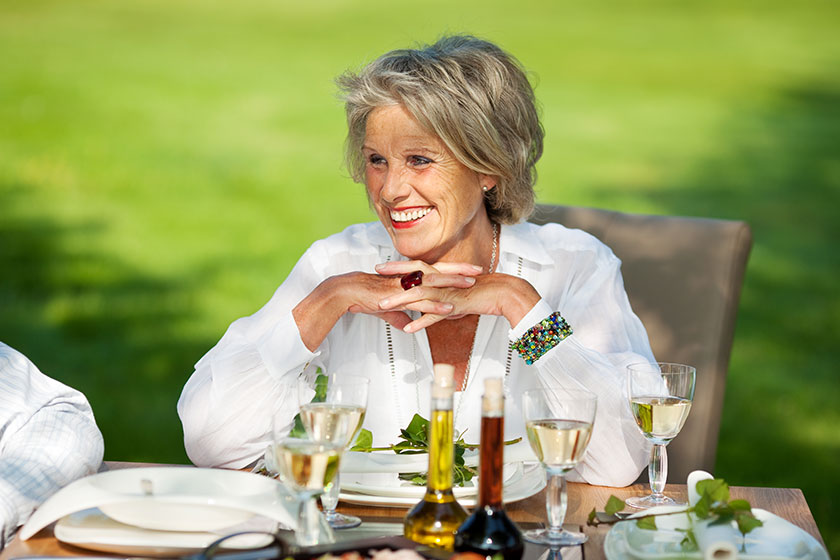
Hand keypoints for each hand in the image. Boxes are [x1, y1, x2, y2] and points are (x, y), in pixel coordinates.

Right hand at [293, 269, 468, 350]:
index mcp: (408, 275)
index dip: (453, 268)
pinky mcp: (400, 296)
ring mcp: (405, 285)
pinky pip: (422, 300)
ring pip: (434, 282)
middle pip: (440, 270)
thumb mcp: (387, 308)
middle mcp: (409, 276)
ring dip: (453, 284)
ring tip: (471, 286)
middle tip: (479, 269)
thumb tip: (407, 324)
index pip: (436, 268)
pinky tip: (450, 308)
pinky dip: (436, 304)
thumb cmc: (366, 297)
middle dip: (460, 269)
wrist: (348, 292)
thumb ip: (400, 314)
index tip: (469, 268)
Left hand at [374, 261, 539, 331]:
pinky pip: (435, 315)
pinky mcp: (455, 305)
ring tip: (381, 306)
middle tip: (375, 271)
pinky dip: (421, 322)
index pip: (417, 267)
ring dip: (399, 300)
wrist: (502, 294)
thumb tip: (434, 312)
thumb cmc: (481, 295)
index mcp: (442, 276)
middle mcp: (443, 281)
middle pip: (414, 275)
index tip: (381, 266)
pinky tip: (408, 329)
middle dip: (393, 274)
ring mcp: (447, 293)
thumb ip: (443, 302)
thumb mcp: (457, 296)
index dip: (398, 266)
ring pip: (419, 295)